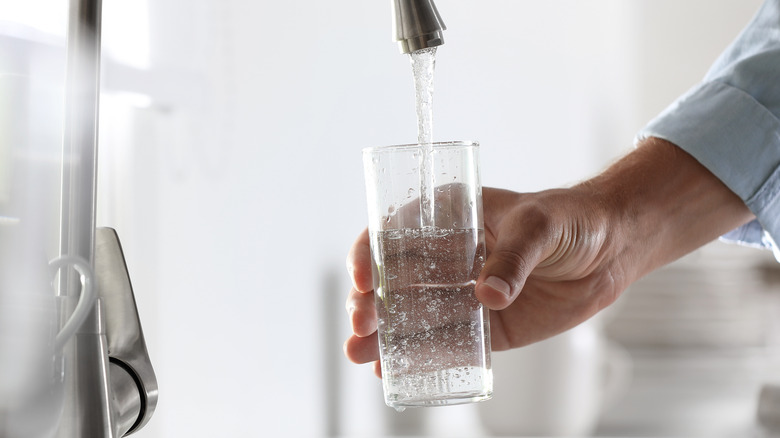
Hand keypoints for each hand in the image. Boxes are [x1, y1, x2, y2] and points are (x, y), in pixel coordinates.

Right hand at [344, 138, 752, 374]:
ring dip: (383, 335)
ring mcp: (463, 292)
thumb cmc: (573, 219)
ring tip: (360, 355)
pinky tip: (393, 371)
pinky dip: (420, 356)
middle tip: (360, 325)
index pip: (395, 231)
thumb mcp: (540, 225)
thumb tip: (486, 296)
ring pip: (413, 315)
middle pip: (394, 278)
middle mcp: (447, 255)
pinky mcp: (486, 325)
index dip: (369, 253)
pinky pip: (448, 342)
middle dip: (370, 302)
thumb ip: (514, 257)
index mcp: (450, 216)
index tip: (359, 278)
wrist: (612, 250)